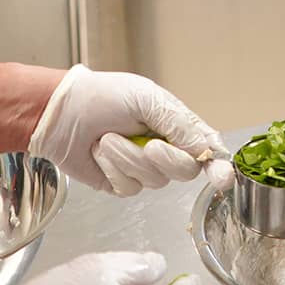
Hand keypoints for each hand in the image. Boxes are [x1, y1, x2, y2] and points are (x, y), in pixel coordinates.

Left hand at [27, 65, 228, 195]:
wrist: (61, 114)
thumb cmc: (102, 97)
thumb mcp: (146, 98)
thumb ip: (179, 123)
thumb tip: (206, 149)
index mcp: (176, 125)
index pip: (207, 149)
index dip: (218, 166)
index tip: (223, 178)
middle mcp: (164, 149)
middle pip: (185, 171)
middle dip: (165, 159)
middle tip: (149, 143)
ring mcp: (143, 169)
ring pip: (154, 181)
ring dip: (128, 158)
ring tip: (108, 139)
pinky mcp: (121, 184)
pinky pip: (128, 188)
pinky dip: (113, 169)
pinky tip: (100, 154)